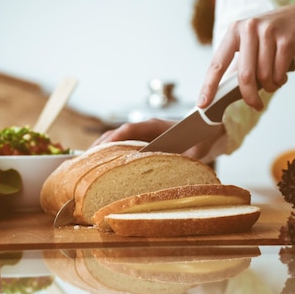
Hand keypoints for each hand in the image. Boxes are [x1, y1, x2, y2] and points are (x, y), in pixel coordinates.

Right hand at [91, 118, 224, 160]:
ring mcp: (144, 136)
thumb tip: (174, 167)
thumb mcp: (198, 150)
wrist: (209, 132)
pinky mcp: (144, 144)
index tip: (101, 149)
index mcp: (156, 126)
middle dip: (100, 146)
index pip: (129, 130)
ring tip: (87, 166)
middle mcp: (146, 129)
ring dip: (102, 151)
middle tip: (85, 161)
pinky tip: (101, 168)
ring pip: (118, 141)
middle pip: (117, 135)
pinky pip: (124, 148)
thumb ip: (185, 157)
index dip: (114, 139)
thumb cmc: (203, 137)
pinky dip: (111, 156)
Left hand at [197, 1, 294, 110]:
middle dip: (250, 96)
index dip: (209, 86)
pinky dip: (280, 80)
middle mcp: (249, 29)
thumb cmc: (273, 35)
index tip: (203, 103)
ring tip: (273, 80)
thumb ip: (239, 63)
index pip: (217, 63)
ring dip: (270, 86)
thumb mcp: (251, 42)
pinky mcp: (286, 40)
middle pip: (245, 76)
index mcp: (234, 31)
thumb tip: (225, 93)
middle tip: (255, 105)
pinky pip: (279, 73)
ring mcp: (268, 33)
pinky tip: (282, 75)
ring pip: (264, 76)